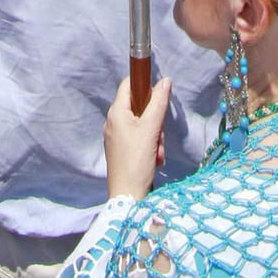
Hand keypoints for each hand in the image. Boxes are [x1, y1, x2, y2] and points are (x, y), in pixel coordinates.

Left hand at [104, 73, 170, 200]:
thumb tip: (165, 80)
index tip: (159, 97)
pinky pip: (138, 138)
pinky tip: (154, 159)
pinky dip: (149, 146)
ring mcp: (115, 137)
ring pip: (141, 124)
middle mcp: (112, 122)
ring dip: (154, 136)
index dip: (145, 85)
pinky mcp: (120, 150)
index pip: (129, 84)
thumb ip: (159, 103)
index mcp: (115, 112)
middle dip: (155, 121)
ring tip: (157, 153)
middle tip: (159, 136)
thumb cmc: (137, 160)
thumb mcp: (151, 129)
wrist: (127, 196)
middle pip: (138, 107)